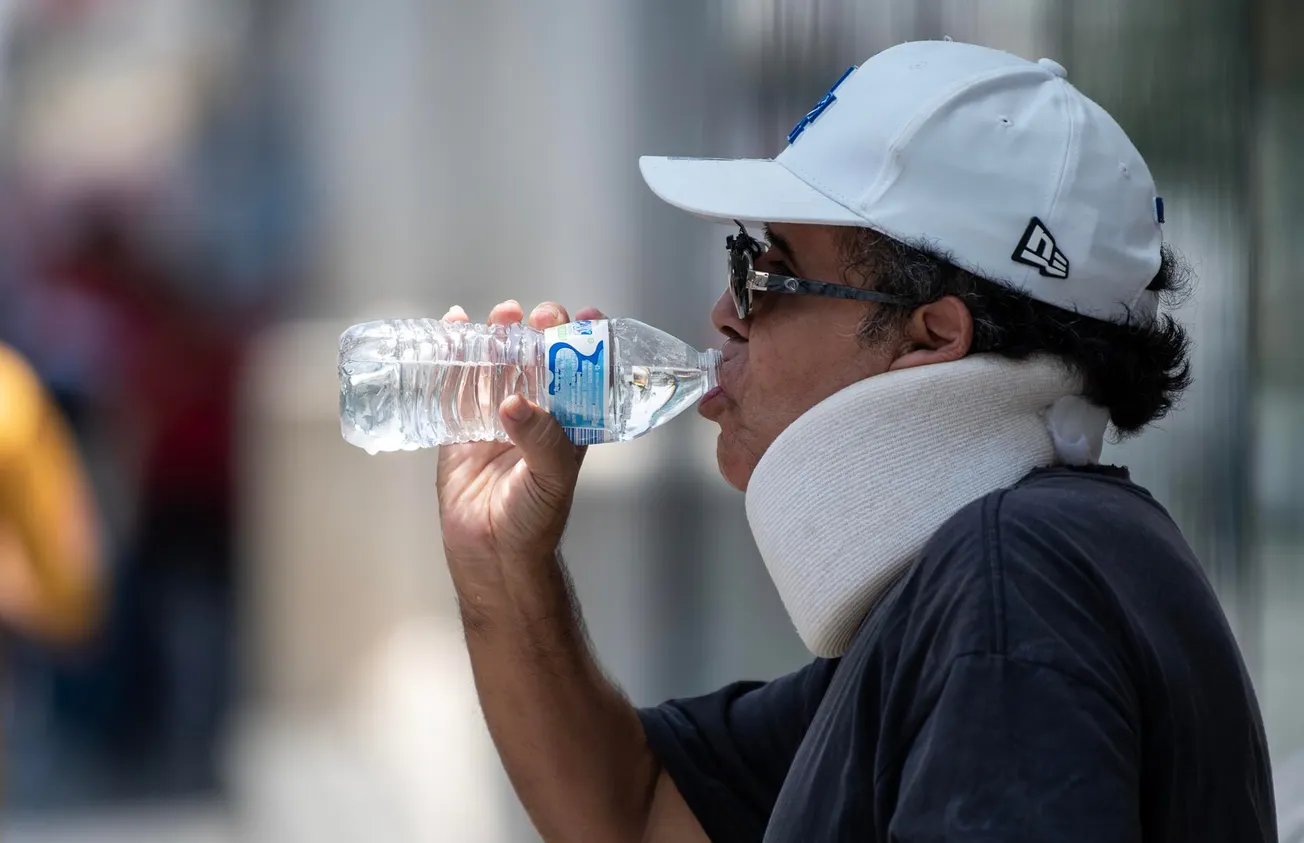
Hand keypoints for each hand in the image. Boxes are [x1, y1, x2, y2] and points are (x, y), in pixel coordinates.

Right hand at [436, 300, 604, 571]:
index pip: (582, 374)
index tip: (584, 318)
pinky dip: (454, 354)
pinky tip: (453, 325)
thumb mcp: (549, 479)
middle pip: (539, 361)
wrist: (490, 555)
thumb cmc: (533, 522)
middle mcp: (535, 416)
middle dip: (540, 332)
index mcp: (568, 425)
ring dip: (501, 335)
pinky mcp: (460, 427)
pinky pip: (457, 384)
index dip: (584, 344)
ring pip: (499, 365)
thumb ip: (540, 440)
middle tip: (539, 315)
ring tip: (504, 313)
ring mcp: (496, 419)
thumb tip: (516, 402)